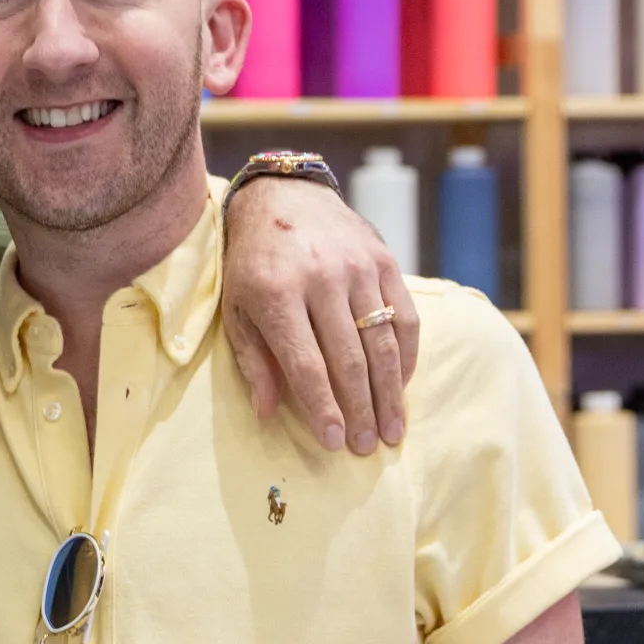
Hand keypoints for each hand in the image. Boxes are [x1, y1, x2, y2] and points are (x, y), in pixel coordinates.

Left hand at [221, 176, 419, 452]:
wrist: (283, 195)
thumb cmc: (252, 262)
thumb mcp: (237, 308)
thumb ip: (253, 360)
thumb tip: (267, 413)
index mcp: (277, 294)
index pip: (307, 365)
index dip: (323, 408)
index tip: (334, 443)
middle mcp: (321, 279)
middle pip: (350, 359)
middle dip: (360, 410)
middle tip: (366, 447)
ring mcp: (358, 268)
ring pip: (382, 342)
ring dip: (389, 393)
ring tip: (391, 431)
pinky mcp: (384, 260)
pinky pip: (404, 316)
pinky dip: (406, 356)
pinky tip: (401, 386)